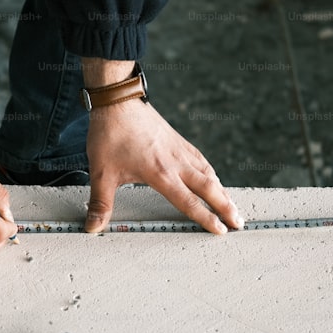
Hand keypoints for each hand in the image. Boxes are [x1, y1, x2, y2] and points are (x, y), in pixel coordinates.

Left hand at [84, 98, 243, 233]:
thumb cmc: (109, 135)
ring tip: (232, 205)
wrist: (117, 101)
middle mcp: (175, 162)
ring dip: (222, 191)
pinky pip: (201, 159)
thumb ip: (100, 202)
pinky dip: (211, 172)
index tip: (221, 231)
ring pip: (208, 173)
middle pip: (208, 188)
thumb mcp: (101, 172)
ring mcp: (179, 149)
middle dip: (225, 207)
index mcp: (160, 174)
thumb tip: (92, 227)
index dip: (206, 218)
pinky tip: (213, 177)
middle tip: (239, 223)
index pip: (188, 202)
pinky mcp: (177, 140)